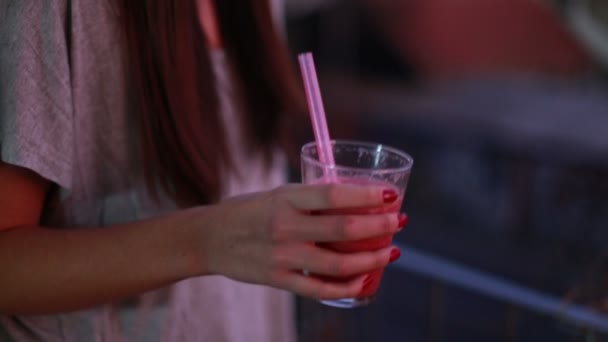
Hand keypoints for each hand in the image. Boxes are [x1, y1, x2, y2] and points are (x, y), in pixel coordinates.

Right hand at [196, 183, 406, 299]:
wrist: (208, 238)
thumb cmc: (248, 211)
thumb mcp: (276, 194)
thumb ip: (310, 198)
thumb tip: (354, 198)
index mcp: (285, 198)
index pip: (333, 195)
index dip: (366, 196)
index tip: (390, 195)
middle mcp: (285, 226)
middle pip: (343, 230)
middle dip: (379, 227)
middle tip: (399, 222)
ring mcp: (282, 256)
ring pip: (338, 265)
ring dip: (372, 260)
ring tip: (391, 252)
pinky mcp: (278, 280)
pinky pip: (320, 289)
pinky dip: (347, 288)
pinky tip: (366, 281)